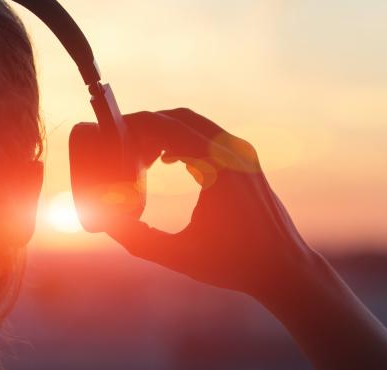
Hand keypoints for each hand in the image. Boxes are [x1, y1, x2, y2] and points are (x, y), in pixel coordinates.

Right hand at [73, 108, 386, 369]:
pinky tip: (168, 161)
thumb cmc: (234, 264)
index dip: (136, 125)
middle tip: (121, 147)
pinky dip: (185, 140)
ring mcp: (244, 154)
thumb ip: (136, 240)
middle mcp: (233, 152)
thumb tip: (103, 222)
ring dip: (166, 132)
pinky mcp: (249, 162)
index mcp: (217, 167)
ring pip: (196, 125)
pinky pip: (211, 137)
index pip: (168, 126)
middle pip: (180, 118)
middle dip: (148, 126)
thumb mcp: (178, 255)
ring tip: (141, 158)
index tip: (111, 133)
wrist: (284, 268)